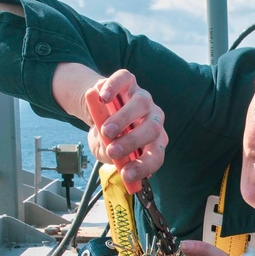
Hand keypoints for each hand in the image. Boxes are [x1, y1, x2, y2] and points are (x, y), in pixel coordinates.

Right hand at [83, 70, 167, 192]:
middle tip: (113, 150)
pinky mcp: (128, 81)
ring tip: (105, 131)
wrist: (98, 110)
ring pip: (141, 104)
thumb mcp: (104, 150)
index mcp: (154, 141)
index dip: (143, 166)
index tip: (126, 175)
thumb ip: (108, 154)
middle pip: (153, 128)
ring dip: (123, 119)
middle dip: (133, 141)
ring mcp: (142, 98)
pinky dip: (113, 88)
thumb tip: (112, 154)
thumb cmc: (107, 136)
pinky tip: (102, 98)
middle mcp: (153, 118)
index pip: (156, 155)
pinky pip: (124, 80)